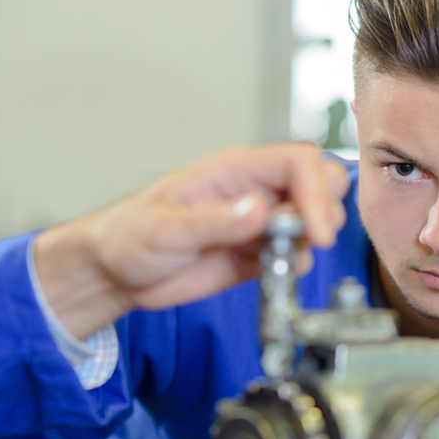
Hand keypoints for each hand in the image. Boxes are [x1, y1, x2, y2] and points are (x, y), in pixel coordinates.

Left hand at [35, 143, 348, 337]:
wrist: (116, 273)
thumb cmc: (129, 235)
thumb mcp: (166, 228)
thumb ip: (214, 221)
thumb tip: (259, 210)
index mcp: (233, 170)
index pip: (298, 163)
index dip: (317, 193)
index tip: (315, 231)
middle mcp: (252, 192)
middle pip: (319, 185)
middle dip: (322, 214)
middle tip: (302, 243)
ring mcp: (257, 224)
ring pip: (312, 222)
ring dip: (307, 244)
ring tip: (274, 262)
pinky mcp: (254, 255)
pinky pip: (293, 256)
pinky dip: (292, 268)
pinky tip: (268, 275)